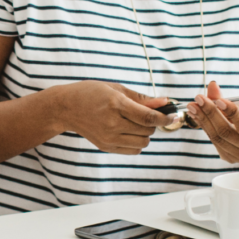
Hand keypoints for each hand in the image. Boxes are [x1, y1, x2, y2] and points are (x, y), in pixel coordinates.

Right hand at [51, 81, 169, 154]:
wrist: (66, 108)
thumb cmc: (90, 93)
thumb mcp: (116, 88)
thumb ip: (141, 98)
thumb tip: (164, 102)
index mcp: (115, 105)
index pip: (147, 117)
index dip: (164, 117)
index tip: (172, 115)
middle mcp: (112, 124)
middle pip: (147, 130)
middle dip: (154, 122)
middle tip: (147, 114)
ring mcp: (108, 138)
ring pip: (143, 142)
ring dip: (146, 133)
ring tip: (136, 123)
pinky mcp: (106, 147)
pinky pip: (133, 150)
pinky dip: (137, 142)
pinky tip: (130, 132)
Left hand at [186, 81, 238, 164]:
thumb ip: (228, 99)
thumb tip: (212, 85)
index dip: (230, 112)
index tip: (218, 100)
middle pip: (226, 132)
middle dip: (210, 114)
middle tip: (198, 99)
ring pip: (217, 138)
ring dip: (202, 121)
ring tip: (193, 107)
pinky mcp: (231, 159)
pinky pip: (215, 143)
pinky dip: (205, 128)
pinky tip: (198, 117)